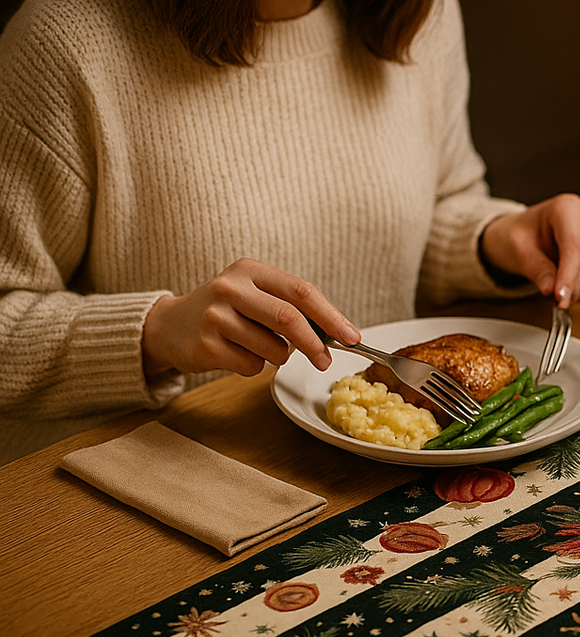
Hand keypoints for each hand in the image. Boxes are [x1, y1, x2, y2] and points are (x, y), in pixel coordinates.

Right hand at [142, 258, 356, 376]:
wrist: (170, 326)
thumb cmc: (226, 312)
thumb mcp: (255, 295)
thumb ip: (291, 307)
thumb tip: (338, 334)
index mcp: (251, 270)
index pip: (301, 291)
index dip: (331, 316)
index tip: (352, 337)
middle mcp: (231, 287)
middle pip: (288, 318)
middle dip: (314, 344)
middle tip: (325, 361)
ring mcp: (216, 315)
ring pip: (272, 348)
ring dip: (278, 357)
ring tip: (258, 347)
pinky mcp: (205, 344)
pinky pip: (251, 365)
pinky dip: (254, 367)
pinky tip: (235, 354)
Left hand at [480, 193, 579, 307]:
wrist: (523, 235)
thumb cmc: (518, 236)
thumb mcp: (518, 251)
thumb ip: (536, 269)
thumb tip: (550, 290)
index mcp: (566, 207)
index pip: (574, 245)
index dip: (569, 275)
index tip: (560, 299)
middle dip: (572, 286)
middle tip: (552, 300)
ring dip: (579, 289)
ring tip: (556, 290)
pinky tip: (568, 286)